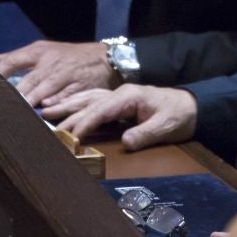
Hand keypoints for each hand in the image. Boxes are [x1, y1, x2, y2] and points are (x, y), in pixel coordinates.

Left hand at [0, 40, 117, 105]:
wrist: (104, 58)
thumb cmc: (66, 57)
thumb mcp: (41, 51)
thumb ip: (13, 58)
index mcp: (39, 52)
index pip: (13, 61)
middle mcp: (51, 62)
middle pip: (28, 80)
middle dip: (15, 95)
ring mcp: (66, 74)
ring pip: (45, 89)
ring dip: (32, 101)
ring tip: (19, 112)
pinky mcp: (79, 86)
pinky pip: (65, 96)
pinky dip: (55, 104)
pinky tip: (45, 110)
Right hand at [46, 84, 197, 149]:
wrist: (191, 106)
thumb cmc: (179, 115)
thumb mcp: (165, 126)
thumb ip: (145, 134)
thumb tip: (125, 143)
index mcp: (129, 96)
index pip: (101, 110)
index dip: (84, 123)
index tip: (70, 136)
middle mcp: (120, 94)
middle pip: (89, 102)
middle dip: (67, 113)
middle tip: (45, 122)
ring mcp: (118, 96)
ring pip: (88, 99)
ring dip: (68, 105)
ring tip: (46, 111)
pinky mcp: (119, 102)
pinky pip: (93, 101)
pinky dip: (77, 104)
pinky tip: (65, 108)